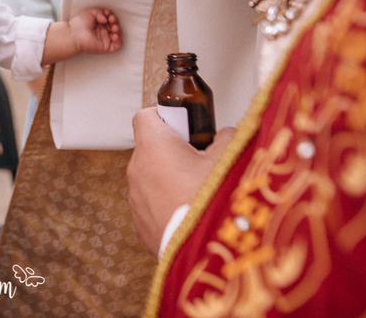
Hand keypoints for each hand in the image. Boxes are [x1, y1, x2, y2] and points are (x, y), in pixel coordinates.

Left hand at [70, 8, 122, 54]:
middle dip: (116, 21)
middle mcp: (103, 31)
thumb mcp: (90, 12)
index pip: (111, 19)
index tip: (107, 13)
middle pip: (115, 26)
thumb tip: (106, 18)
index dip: (111, 15)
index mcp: (100, 23)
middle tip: (111, 19)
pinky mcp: (106, 47)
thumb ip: (100, 12)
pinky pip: (117, 46)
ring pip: (118, 35)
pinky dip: (119, 40)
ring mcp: (105, 39)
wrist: (74, 34)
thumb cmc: (80, 23)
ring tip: (113, 27)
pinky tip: (114, 35)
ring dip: (118, 30)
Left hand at [127, 108, 235, 252]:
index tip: (184, 125)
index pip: (144, 116)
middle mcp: (137, 170)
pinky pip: (152, 206)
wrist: (206, 250)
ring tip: (198, 192)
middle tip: (200, 161)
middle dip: (173, 151)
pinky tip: (191, 214)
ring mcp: (136, 199)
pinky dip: (167, 206)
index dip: (165, 116)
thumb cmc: (213, 200)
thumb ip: (227, 136)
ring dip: (170, 180)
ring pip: (151, 179)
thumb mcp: (229, 157)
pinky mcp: (140, 225)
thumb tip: (225, 135)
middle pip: (151, 149)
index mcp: (153, 146)